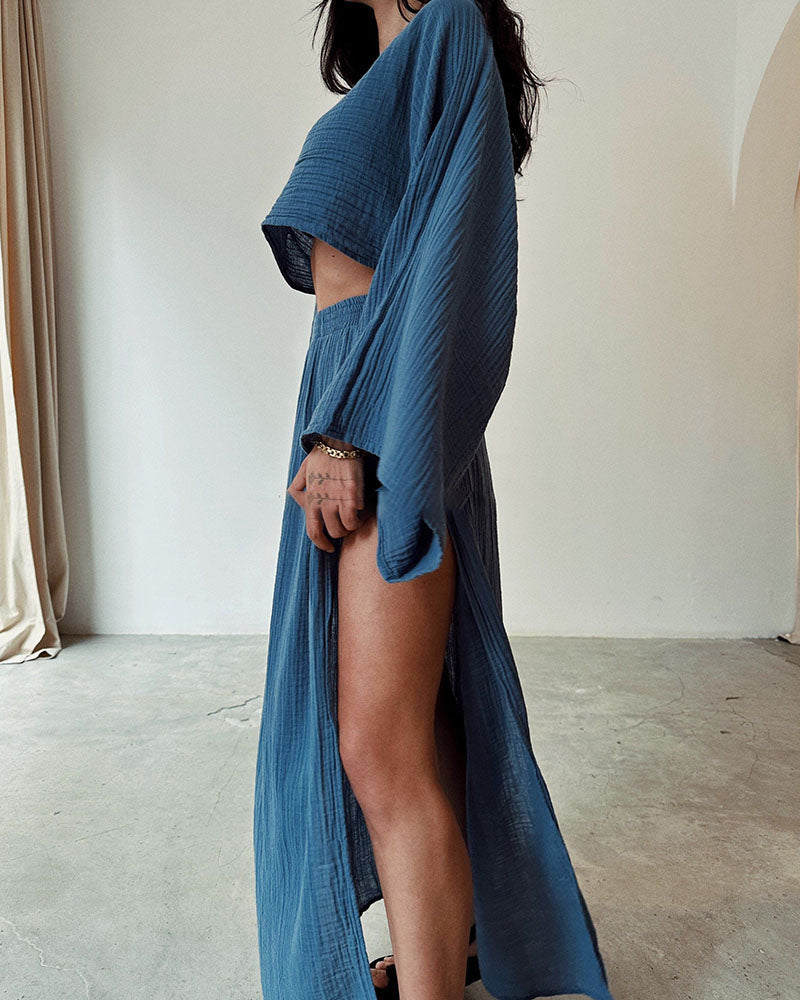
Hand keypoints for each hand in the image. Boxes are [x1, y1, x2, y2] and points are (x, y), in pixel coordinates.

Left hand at [287, 437, 366, 551]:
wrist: (337, 442)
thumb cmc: (322, 454)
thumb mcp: (302, 471)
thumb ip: (298, 488)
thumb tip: (299, 501)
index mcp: (310, 499)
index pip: (313, 532)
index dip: (321, 544)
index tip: (328, 547)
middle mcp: (323, 502)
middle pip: (333, 533)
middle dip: (341, 533)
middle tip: (345, 526)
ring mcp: (338, 499)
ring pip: (347, 528)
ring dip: (352, 526)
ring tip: (355, 518)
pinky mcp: (352, 494)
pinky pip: (357, 517)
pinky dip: (360, 517)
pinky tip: (362, 510)